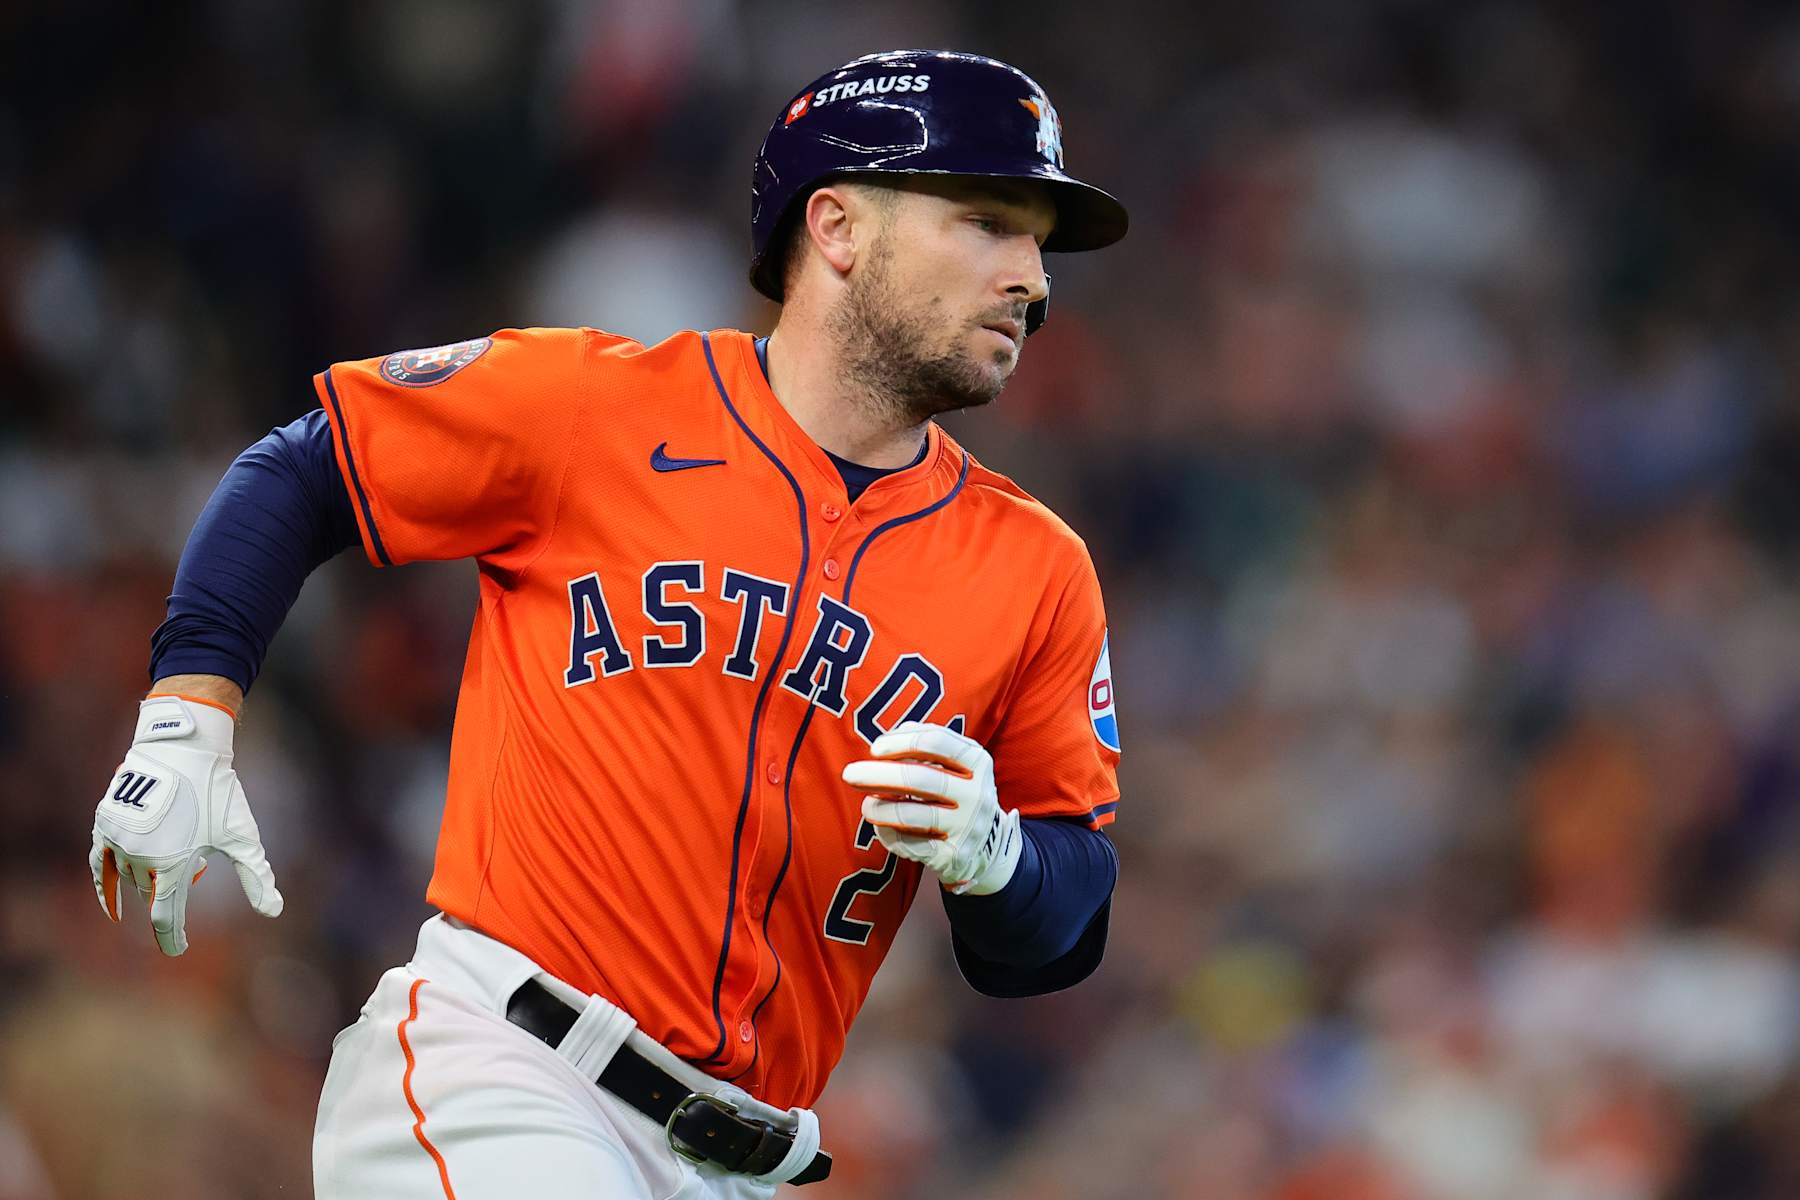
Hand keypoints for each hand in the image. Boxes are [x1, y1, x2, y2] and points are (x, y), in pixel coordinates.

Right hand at [91, 695, 283, 954]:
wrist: (185, 748)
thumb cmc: (219, 792)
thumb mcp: (243, 836)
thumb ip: (256, 876)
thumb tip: (274, 911)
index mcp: (174, 864)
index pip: (166, 917)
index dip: (172, 938)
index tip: (177, 949)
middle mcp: (141, 856)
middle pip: (151, 893)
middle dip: (170, 890)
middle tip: (196, 866)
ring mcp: (119, 840)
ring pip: (131, 878)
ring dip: (149, 879)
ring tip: (172, 855)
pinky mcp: (105, 824)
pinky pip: (101, 864)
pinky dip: (106, 884)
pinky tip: (112, 902)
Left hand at [840, 721, 1020, 894]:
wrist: (987, 845)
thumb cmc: (956, 794)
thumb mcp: (954, 764)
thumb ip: (924, 747)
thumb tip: (885, 742)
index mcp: (976, 760)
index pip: (935, 742)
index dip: (900, 742)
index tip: (875, 749)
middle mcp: (976, 793)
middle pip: (920, 778)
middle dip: (879, 775)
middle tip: (850, 774)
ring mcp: (967, 827)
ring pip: (913, 814)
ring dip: (879, 809)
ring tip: (866, 807)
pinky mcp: (954, 855)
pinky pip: (912, 845)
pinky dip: (890, 836)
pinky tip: (883, 829)